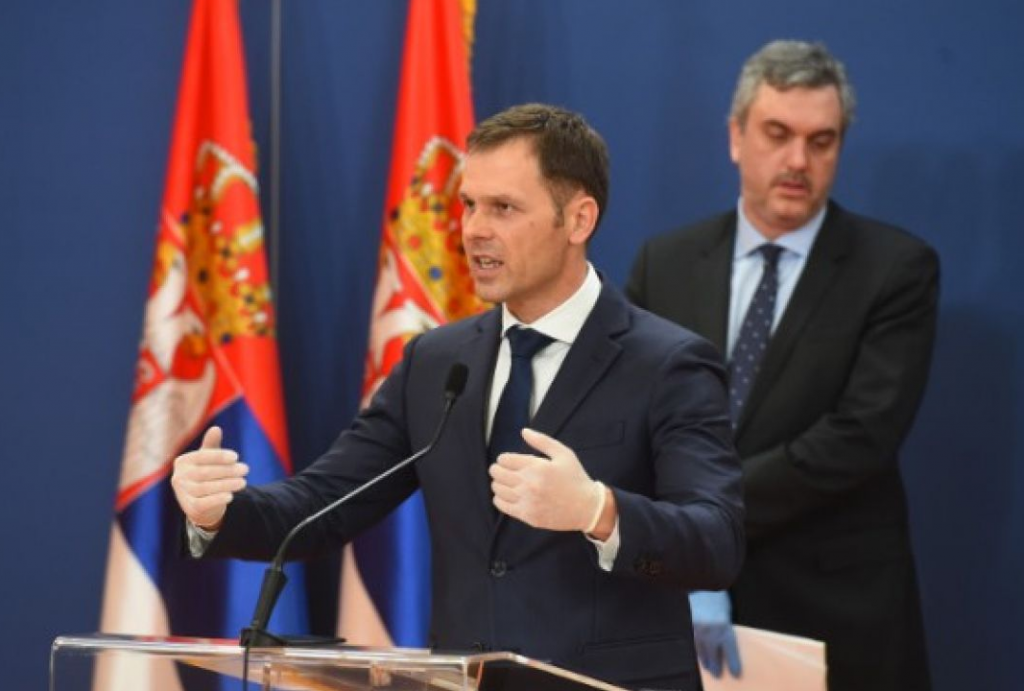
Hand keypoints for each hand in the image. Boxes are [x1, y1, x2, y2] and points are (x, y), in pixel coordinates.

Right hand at [170, 426, 247, 529]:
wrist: (202, 505)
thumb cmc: (206, 476)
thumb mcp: (209, 460)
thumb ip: (211, 446)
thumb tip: (216, 428)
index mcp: (182, 462)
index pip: (202, 456)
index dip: (219, 456)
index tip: (236, 456)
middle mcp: (179, 477)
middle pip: (205, 472)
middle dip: (227, 471)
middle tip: (246, 469)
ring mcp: (183, 493)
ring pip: (206, 488)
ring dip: (227, 484)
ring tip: (243, 482)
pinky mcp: (190, 508)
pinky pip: (204, 503)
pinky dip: (218, 499)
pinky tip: (231, 495)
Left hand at [489, 428, 603, 531]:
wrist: (587, 507)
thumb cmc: (575, 478)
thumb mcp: (564, 454)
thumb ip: (542, 441)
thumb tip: (524, 431)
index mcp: (536, 467)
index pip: (504, 459)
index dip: (504, 458)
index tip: (509, 461)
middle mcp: (529, 484)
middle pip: (497, 473)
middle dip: (497, 469)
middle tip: (502, 470)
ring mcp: (527, 501)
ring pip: (497, 489)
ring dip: (498, 483)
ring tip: (506, 482)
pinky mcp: (527, 515)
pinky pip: (502, 505)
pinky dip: (499, 498)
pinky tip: (507, 495)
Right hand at [690, 590, 741, 677]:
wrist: (701, 584)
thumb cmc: (717, 598)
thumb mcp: (726, 613)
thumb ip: (725, 629)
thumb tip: (725, 646)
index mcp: (724, 626)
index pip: (730, 650)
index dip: (733, 663)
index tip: (735, 674)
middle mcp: (711, 630)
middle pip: (713, 652)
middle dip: (715, 665)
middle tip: (717, 674)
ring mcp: (698, 628)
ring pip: (701, 649)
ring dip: (704, 659)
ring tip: (707, 667)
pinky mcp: (689, 625)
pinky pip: (693, 641)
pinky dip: (696, 649)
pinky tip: (698, 654)